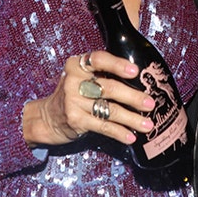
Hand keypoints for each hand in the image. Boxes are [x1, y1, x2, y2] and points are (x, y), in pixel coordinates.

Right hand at [22, 51, 155, 147]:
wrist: (47, 117)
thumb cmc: (73, 94)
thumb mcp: (81, 76)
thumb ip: (103, 72)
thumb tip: (140, 74)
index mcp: (77, 64)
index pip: (99, 59)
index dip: (118, 65)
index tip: (135, 71)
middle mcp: (73, 80)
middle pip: (109, 88)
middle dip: (133, 97)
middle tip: (150, 103)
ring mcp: (73, 101)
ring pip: (109, 109)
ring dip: (131, 118)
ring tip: (147, 124)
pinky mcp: (75, 120)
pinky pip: (103, 126)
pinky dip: (119, 132)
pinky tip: (131, 136)